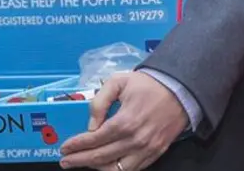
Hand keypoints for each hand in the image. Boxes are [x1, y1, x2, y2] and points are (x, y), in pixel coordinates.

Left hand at [59, 72, 188, 170]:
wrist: (179, 90)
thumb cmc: (147, 84)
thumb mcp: (118, 82)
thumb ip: (100, 102)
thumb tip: (90, 125)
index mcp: (125, 121)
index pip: (95, 139)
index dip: (77, 145)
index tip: (65, 147)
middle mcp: (135, 140)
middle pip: (101, 157)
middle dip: (80, 160)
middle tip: (66, 160)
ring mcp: (147, 150)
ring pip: (116, 169)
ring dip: (96, 169)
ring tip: (82, 164)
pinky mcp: (156, 154)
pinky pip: (133, 169)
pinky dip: (116, 170)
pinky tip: (104, 166)